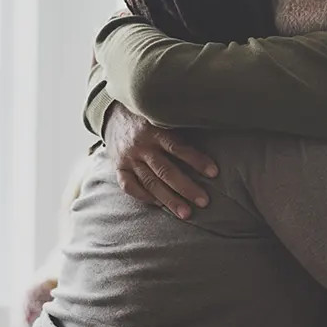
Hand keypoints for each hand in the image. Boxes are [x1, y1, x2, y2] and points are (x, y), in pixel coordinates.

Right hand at [104, 103, 217, 218]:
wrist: (112, 113)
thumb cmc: (149, 117)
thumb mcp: (163, 115)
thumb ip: (181, 127)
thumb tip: (214, 133)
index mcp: (155, 130)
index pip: (178, 148)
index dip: (197, 160)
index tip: (214, 173)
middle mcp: (141, 146)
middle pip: (165, 171)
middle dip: (186, 188)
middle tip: (204, 202)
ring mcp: (128, 158)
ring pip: (150, 183)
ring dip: (169, 200)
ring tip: (186, 213)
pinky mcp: (118, 167)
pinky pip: (129, 186)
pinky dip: (144, 197)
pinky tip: (160, 205)